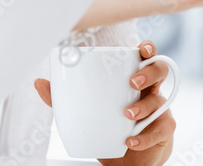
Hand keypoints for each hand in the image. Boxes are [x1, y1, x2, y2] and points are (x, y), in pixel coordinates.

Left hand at [34, 41, 174, 165]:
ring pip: (160, 101)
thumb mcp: (85, 110)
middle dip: (148, 74)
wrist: (127, 159)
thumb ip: (63, 98)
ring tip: (126, 114)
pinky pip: (161, 129)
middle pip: (160, 71)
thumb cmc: (109, 125)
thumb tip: (38, 82)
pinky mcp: (163, 131)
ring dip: (143, 107)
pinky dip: (144, 136)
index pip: (144, 57)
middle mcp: (149, 90)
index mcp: (132, 78)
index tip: (142, 48)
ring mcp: (159, 110)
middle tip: (132, 82)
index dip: (148, 49)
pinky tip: (130, 140)